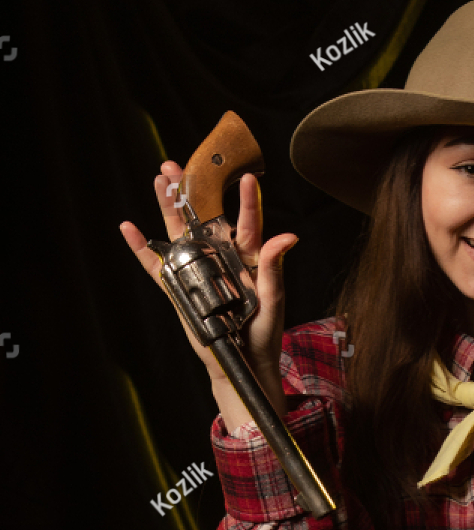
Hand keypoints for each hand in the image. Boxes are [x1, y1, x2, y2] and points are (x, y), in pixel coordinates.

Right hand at [120, 161, 297, 430]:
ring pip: (180, 234)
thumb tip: (287, 237)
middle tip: (176, 166)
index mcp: (248, 258)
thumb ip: (274, 268)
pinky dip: (142, 248)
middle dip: (190, 191)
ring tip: (158, 181)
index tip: (247, 178)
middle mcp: (221, 258)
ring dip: (167, 208)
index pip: (247, 223)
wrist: (244, 363)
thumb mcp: (272, 300)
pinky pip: (157, 266)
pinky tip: (129, 228)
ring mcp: (199, 271)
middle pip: (204, 218)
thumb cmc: (264, 332)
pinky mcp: (180, 289)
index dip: (247, 201)